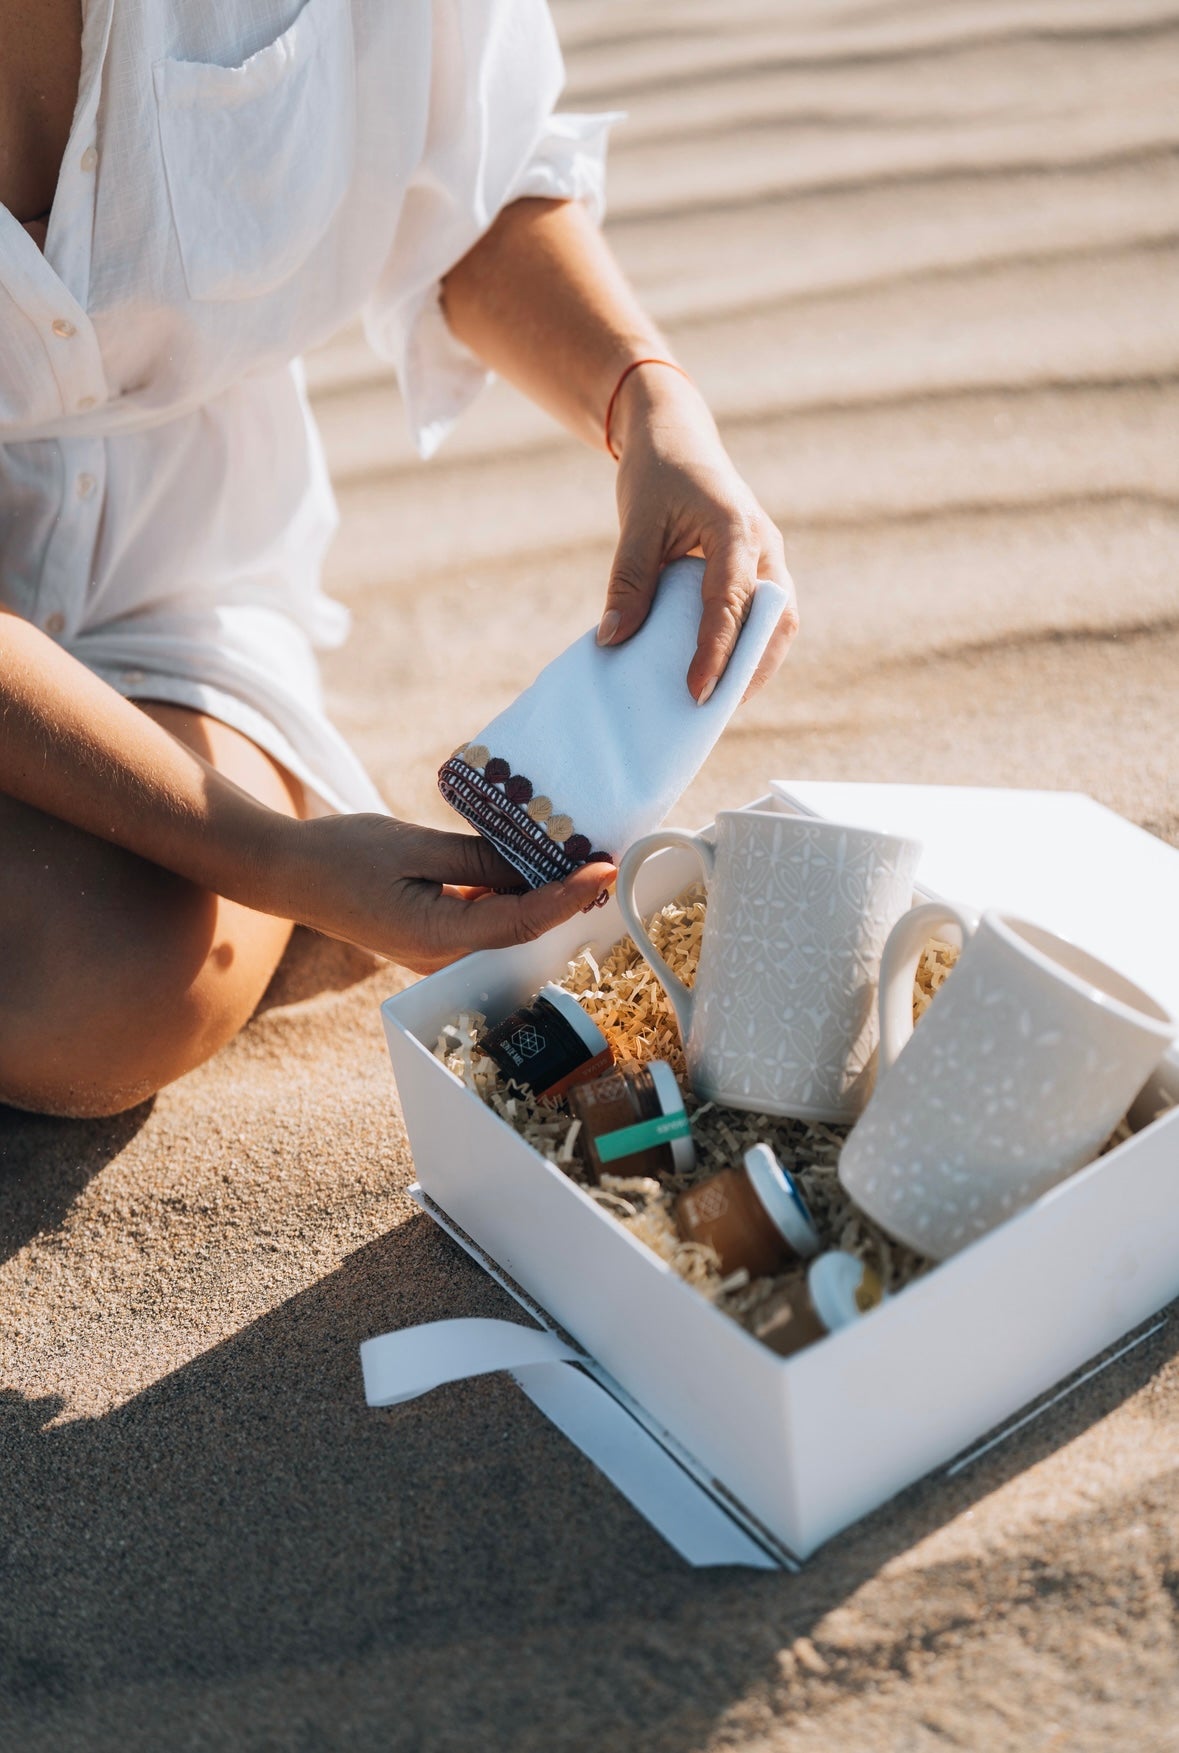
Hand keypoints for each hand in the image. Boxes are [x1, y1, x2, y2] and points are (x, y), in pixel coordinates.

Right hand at [270, 813, 614, 973]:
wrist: (288, 874)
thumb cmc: (341, 855)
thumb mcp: (414, 846)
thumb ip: (478, 858)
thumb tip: (536, 860)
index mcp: (437, 937)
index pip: (521, 920)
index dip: (567, 895)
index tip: (602, 867)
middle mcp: (443, 956)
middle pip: (522, 929)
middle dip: (565, 896)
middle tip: (603, 855)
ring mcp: (438, 951)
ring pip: (505, 924)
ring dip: (539, 892)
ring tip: (577, 853)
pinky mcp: (434, 936)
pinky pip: (484, 918)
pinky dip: (510, 892)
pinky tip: (529, 861)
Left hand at [598, 365, 798, 702]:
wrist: (678, 439)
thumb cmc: (657, 474)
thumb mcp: (636, 523)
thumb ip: (628, 581)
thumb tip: (612, 641)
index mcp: (736, 528)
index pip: (731, 602)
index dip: (716, 651)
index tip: (696, 692)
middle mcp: (764, 547)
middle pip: (775, 622)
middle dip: (749, 670)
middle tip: (712, 711)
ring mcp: (768, 559)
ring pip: (778, 624)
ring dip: (754, 664)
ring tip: (717, 703)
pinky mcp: (758, 571)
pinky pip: (765, 619)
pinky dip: (747, 649)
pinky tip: (716, 673)